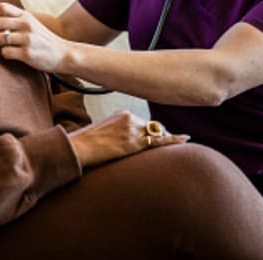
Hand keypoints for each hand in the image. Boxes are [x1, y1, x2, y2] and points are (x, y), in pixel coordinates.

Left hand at [0, 2, 68, 71]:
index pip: (1, 7)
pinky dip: (4, 54)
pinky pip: (5, 52)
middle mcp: (26, 25)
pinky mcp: (27, 53)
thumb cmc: (44, 40)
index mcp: (26, 16)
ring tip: (3, 47)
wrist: (63, 53)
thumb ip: (16, 20)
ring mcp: (27, 39)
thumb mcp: (32, 24)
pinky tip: (11, 54)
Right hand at [68, 112, 189, 168]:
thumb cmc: (83, 145)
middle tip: (174, 139)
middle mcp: (129, 118)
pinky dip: (174, 139)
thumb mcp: (99, 133)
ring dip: (168, 138)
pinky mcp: (134, 143)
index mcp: (121, 113)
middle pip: (152, 126)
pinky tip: (185, 139)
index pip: (142, 122)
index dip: (150, 130)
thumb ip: (113, 134)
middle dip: (160, 134)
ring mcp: (133, 130)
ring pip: (157, 133)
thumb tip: (115, 144)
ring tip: (181, 141)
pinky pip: (160, 141)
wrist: (77, 149)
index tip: (156, 134)